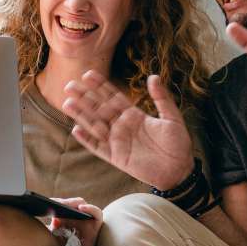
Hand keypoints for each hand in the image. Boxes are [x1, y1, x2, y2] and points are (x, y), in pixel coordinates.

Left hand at [50, 197, 102, 245]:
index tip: (48, 202)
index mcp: (67, 216)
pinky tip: (81, 208)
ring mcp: (87, 218)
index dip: (57, 202)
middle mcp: (78, 215)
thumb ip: (53, 228)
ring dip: (74, 202)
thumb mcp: (56, 237)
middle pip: (73, 203)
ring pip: (83, 205)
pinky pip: (97, 213)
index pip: (63, 204)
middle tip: (56, 203)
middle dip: (64, 202)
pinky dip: (91, 208)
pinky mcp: (96, 224)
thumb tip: (52, 220)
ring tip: (66, 204)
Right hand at [62, 70, 193, 189]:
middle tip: (69, 85)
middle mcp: (123, 126)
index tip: (88, 74)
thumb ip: (161, 98)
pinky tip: (76, 130)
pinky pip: (98, 148)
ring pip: (95, 125)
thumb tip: (154, 76)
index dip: (100, 86)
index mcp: (134, 114)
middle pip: (99, 109)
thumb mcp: (172, 117)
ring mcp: (118, 141)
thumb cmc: (178, 144)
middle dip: (85, 97)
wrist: (179, 170)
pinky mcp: (117, 157)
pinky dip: (87, 140)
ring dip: (81, 115)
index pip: (113, 97)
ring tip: (67, 103)